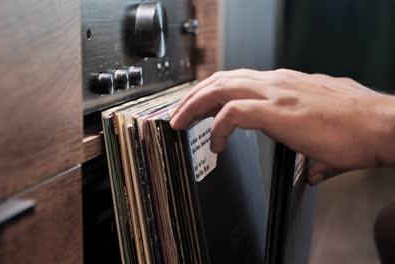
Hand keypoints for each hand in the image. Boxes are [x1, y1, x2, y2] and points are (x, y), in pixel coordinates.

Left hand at [170, 69, 394, 184]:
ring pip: (220, 89)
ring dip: (194, 105)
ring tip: (179, 122)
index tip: (199, 106)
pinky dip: (217, 129)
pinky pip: (232, 114)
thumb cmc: (360, 127)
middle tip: (178, 112)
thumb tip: (310, 172)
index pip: (238, 79)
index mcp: (286, 83)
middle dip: (194, 95)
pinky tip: (216, 145)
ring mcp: (276, 94)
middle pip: (221, 79)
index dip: (213, 91)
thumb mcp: (327, 134)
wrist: (381, 126)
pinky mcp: (276, 111)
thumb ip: (313, 152)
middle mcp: (277, 82)